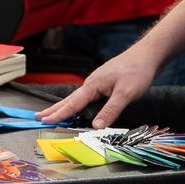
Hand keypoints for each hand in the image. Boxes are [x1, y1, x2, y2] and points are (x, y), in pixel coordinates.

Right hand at [35, 38, 165, 128]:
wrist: (146, 56)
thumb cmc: (137, 71)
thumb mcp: (125, 94)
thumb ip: (110, 110)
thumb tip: (96, 126)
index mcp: (93, 85)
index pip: (73, 103)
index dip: (59, 114)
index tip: (44, 121)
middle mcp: (91, 84)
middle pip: (69, 100)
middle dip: (53, 110)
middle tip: (37, 117)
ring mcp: (97, 84)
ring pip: (76, 98)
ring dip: (63, 107)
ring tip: (51, 114)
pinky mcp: (103, 85)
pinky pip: (85, 98)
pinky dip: (76, 104)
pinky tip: (76, 108)